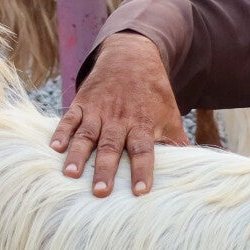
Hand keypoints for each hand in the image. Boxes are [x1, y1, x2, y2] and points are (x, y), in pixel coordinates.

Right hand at [50, 33, 189, 195]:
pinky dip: (62, 132)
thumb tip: (193, 168)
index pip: (143, 150)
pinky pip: (70, 118)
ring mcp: (99, 111)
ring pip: (87, 135)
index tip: (140, 191)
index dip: (142, 170)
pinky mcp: (83, 103)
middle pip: (111, 147)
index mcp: (142, 124)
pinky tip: (55, 148)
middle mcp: (119, 119)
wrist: (132, 57)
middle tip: (100, 192)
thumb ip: (176, 142)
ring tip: (70, 174)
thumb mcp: (169, 115)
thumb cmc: (153, 94)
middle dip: (105, 169)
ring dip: (78, 155)